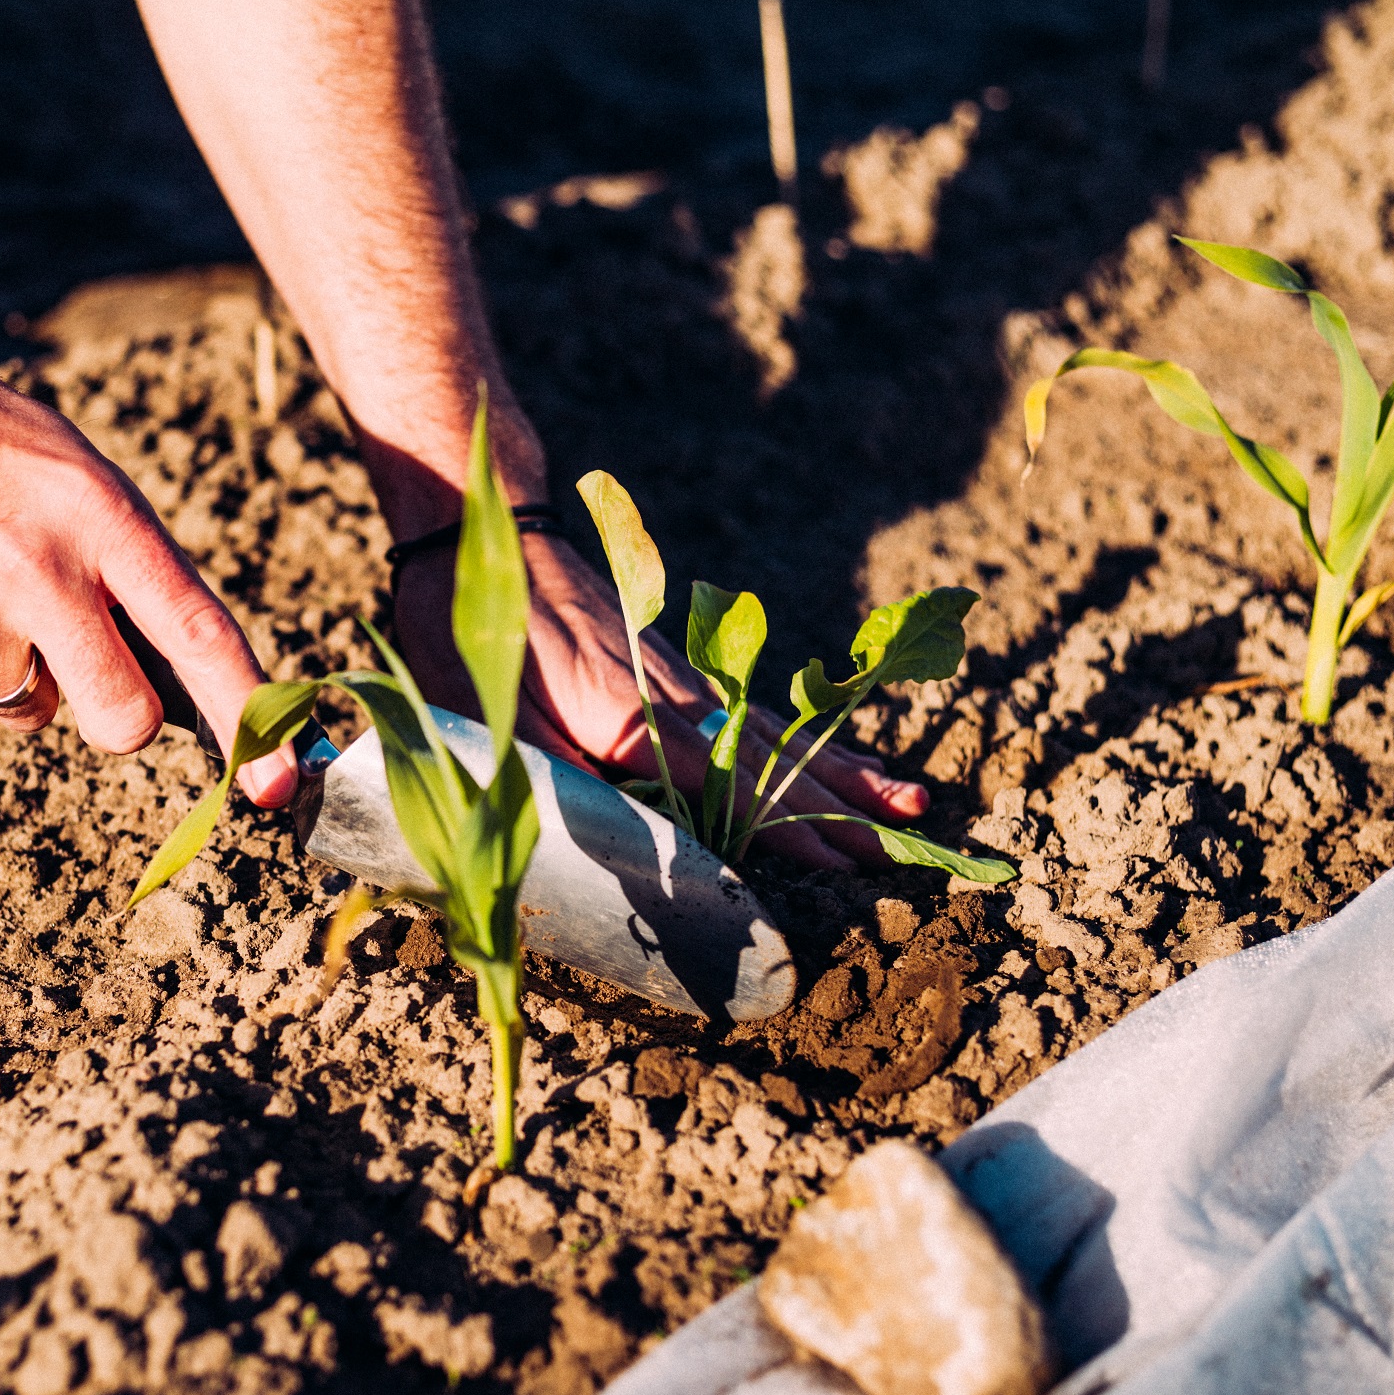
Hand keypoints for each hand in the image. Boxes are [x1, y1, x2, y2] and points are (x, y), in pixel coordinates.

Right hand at [0, 335, 296, 804]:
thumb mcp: (68, 468)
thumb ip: (122, 563)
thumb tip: (175, 678)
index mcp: (101, 516)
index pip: (200, 635)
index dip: (249, 718)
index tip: (281, 784)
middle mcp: (41, 573)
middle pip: (122, 719)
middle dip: (117, 716)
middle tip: (85, 667)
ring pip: (30, 708)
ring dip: (14, 665)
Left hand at [389, 534, 925, 866]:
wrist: (488, 532)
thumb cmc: (476, 637)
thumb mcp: (500, 724)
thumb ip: (565, 784)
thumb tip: (633, 845)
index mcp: (634, 722)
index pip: (731, 787)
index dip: (792, 830)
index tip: (851, 862)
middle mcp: (678, 698)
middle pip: (778, 761)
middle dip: (848, 809)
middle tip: (918, 845)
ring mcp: (687, 676)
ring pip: (782, 733)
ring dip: (848, 773)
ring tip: (913, 802)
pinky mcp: (681, 664)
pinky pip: (761, 709)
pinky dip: (813, 738)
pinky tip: (842, 757)